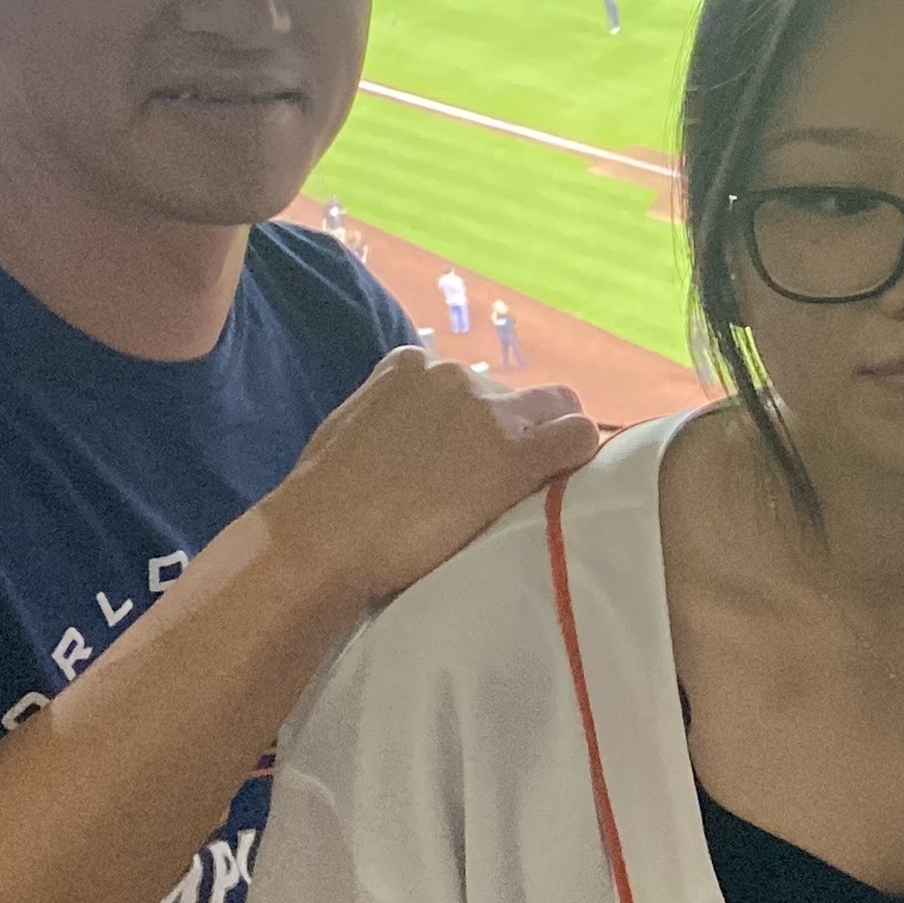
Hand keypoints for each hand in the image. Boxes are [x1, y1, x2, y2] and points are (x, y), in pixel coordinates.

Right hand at [263, 351, 596, 609]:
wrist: (328, 536)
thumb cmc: (323, 501)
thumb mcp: (351, 432)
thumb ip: (387, 420)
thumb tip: (403, 440)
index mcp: (409, 366)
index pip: (469, 384)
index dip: (479, 424)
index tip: (472, 458)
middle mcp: (455, 378)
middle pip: (518, 394)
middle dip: (522, 428)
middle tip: (510, 477)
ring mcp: (489, 413)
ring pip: (558, 408)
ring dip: (552, 442)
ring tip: (540, 488)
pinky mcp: (517, 454)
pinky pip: (577, 437)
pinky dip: (581, 455)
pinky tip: (574, 485)